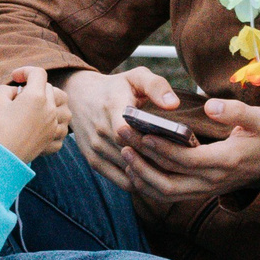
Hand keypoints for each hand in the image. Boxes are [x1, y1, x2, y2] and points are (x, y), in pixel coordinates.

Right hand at [0, 66, 72, 163]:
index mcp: (36, 96)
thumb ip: (7, 88)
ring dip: (53, 106)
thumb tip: (16, 91)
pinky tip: (43, 128)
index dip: (26, 71)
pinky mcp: (53, 140)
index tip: (15, 78)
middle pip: (53, 89)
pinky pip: (62, 130)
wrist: (1, 157)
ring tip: (39, 110)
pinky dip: (55, 127)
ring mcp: (54, 126)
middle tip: (23, 96)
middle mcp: (50, 109)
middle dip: (38, 88)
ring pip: (65, 109)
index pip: (38, 74)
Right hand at [62, 67, 181, 185]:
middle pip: (133, 155)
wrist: (79, 95)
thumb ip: (156, 86)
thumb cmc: (116, 86)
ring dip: (150, 173)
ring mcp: (95, 148)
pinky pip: (120, 181)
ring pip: (129, 171)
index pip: (129, 133)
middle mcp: (100, 130)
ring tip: (173, 172)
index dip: (151, 142)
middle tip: (181, 164)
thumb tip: (173, 104)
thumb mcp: (136, 77)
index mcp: (112, 107)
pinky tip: (154, 176)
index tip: (173, 144)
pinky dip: (138, 182)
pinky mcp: (93, 161)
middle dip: (157, 161)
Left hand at [114, 98, 259, 202]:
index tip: (144, 134)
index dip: (165, 149)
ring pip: (164, 192)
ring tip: (124, 151)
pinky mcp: (195, 192)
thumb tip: (210, 106)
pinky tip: (134, 166)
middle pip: (169, 177)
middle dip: (143, 157)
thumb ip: (236, 111)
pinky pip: (166, 195)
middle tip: (123, 135)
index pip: (188, 160)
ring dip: (141, 175)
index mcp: (226, 161)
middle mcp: (212, 181)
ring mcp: (202, 190)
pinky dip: (146, 184)